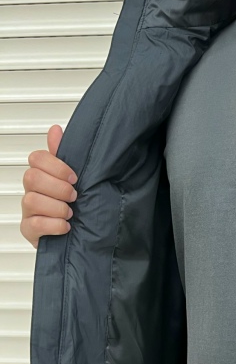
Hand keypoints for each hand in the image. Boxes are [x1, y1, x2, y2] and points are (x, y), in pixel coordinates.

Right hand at [21, 124, 77, 248]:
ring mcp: (28, 210)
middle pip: (32, 177)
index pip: (37, 158)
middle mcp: (32, 190)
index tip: (74, 177)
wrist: (78, 234)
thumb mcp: (73, 178)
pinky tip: (65, 226)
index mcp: (42, 174)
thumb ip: (63, 154)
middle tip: (73, 196)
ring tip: (70, 213)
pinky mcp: (29, 229)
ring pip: (32, 200)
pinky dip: (54, 224)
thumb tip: (56, 129)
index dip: (56, 166)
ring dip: (57, 207)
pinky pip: (35, 224)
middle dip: (58, 187)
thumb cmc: (73, 204)